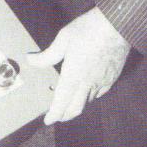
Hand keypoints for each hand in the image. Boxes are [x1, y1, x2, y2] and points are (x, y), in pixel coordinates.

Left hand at [28, 7, 129, 123]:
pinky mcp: (112, 78)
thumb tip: (30, 60)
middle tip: (57, 116)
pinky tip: (87, 90)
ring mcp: (102, 82)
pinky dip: (91, 97)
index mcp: (73, 76)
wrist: (116, 25)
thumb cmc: (87, 30)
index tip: (47, 121)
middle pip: (75, 109)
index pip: (61, 103)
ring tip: (69, 100)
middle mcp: (87, 84)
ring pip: (88, 102)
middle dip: (65, 116)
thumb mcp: (63, 39)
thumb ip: (47, 55)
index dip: (54, 114)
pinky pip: (100, 93)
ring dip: (77, 105)